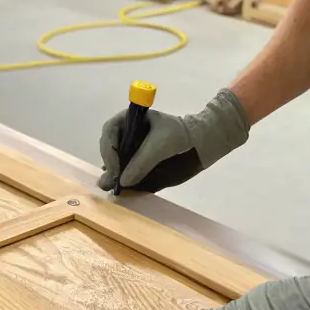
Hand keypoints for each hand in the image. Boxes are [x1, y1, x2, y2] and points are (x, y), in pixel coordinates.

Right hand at [98, 87, 248, 192]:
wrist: (201, 144)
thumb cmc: (180, 137)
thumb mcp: (160, 146)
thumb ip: (141, 162)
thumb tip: (123, 181)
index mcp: (131, 120)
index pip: (110, 131)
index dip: (108, 148)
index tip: (114, 166)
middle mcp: (128, 134)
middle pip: (109, 147)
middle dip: (109, 164)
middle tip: (110, 181)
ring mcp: (133, 149)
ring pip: (115, 161)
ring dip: (112, 175)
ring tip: (110, 188)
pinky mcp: (139, 164)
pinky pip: (127, 172)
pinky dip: (123, 181)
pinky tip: (121, 189)